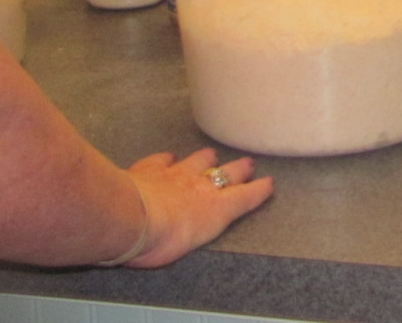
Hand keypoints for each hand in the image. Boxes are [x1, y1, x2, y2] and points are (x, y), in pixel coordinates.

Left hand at [125, 148, 272, 268]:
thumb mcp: (189, 245)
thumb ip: (197, 229)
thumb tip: (196, 225)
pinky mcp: (154, 167)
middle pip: (229, 173)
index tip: (269, 183)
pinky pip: (164, 159)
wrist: (132, 217)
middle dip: (240, 169)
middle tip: (248, 164)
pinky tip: (168, 158)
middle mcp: (203, 186)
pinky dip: (167, 159)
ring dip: (206, 158)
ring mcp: (178, 173)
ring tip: (210, 156)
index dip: (259, 189)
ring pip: (200, 159)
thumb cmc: (162, 241)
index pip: (246, 196)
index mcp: (217, 208)